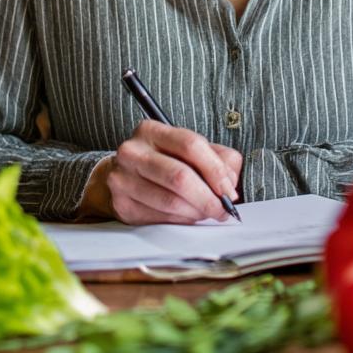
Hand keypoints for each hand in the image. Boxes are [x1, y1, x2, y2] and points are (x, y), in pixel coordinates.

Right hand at [78, 120, 241, 224]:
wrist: (125, 174)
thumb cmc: (165, 160)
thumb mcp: (191, 149)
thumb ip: (219, 158)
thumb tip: (229, 183)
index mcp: (152, 131)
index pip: (190, 145)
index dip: (215, 170)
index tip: (227, 189)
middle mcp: (133, 152)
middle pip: (180, 176)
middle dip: (208, 197)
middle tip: (222, 208)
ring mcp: (123, 179)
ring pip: (171, 202)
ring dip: (197, 212)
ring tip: (207, 212)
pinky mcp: (123, 205)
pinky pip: (160, 218)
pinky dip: (182, 221)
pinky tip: (188, 216)